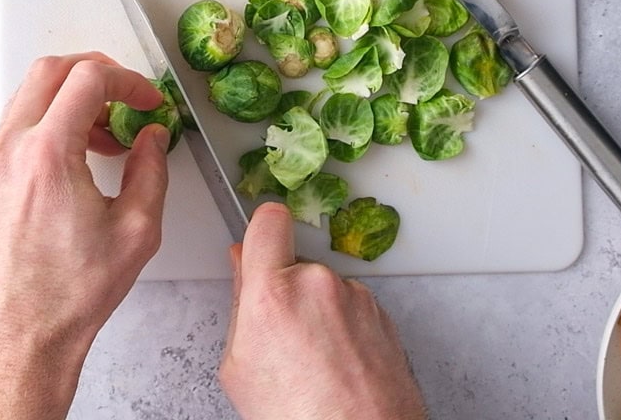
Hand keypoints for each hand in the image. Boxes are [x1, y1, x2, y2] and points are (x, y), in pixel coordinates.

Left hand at [0, 52, 170, 419]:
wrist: (17, 336)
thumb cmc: (67, 296)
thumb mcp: (136, 231)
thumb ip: (151, 171)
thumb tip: (152, 139)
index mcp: (46, 155)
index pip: (87, 77)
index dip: (128, 80)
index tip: (147, 100)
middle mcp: (10, 150)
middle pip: (50, 70)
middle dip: (96, 72)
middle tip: (127, 96)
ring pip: (30, 95)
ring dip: (72, 99)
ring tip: (107, 136)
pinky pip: (17, 126)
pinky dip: (50, 123)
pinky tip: (78, 158)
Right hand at [219, 202, 427, 419]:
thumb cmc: (300, 418)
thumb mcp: (240, 369)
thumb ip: (239, 305)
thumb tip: (241, 266)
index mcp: (274, 293)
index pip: (267, 221)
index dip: (260, 228)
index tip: (258, 240)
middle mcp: (319, 285)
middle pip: (294, 264)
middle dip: (286, 290)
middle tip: (281, 337)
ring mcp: (356, 297)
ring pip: (324, 288)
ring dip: (318, 312)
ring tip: (314, 361)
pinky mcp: (381, 312)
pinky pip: (351, 307)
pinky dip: (344, 328)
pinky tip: (337, 364)